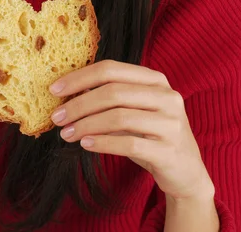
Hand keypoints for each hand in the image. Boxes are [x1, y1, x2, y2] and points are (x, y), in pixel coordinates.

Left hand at [49, 60, 214, 200]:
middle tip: (56, 117)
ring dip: (86, 125)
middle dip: (79, 104)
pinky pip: (129, 144)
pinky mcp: (170, 150)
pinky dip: (103, 143)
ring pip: (119, 117)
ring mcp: (171, 123)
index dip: (80, 77)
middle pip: (113, 92)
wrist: (186, 172)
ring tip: (66, 134)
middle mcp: (166, 96)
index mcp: (155, 79)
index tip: (54, 89)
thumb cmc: (151, 136)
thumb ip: (108, 99)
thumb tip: (67, 93)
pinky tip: (85, 144)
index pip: (111, 69)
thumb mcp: (132, 111)